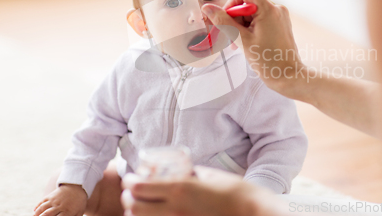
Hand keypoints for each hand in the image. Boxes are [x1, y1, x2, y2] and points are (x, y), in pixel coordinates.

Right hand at [34, 184, 86, 215]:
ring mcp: (54, 200)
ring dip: (36, 214)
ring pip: (42, 208)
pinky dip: (37, 206)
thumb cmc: (79, 202)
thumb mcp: (79, 212)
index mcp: (67, 211)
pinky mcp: (51, 195)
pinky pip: (42, 201)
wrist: (78, 187)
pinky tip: (34, 211)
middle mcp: (60, 205)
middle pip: (47, 214)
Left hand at [121, 166, 286, 215]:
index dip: (129, 183)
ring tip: (141, 206)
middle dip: (128, 199)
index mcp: (180, 189)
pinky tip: (158, 215)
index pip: (140, 188)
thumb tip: (182, 171)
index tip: (130, 179)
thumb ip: (192, 173)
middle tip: (131, 193)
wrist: (252, 213)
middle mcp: (175, 209)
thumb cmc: (236, 192)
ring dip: (137, 213)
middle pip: (134, 207)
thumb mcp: (211, 175)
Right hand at [201, 0, 305, 99]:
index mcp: (268, 8)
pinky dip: (250, 28)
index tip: (228, 21)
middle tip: (231, 38)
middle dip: (235, 19)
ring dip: (241, 26)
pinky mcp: (279, 23)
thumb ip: (224, 22)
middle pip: (246, 2)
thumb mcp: (242, 41)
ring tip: (239, 44)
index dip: (231, 3)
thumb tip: (208, 9)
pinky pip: (259, 19)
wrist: (289, 76)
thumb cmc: (269, 62)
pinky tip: (247, 43)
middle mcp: (276, 8)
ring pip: (251, 12)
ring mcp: (279, 16)